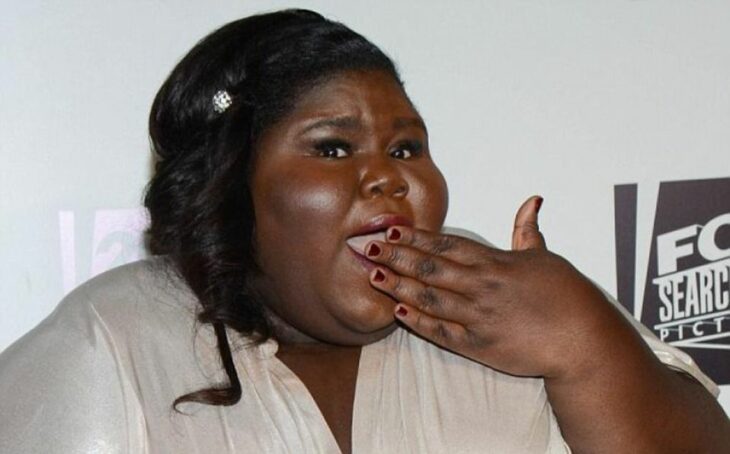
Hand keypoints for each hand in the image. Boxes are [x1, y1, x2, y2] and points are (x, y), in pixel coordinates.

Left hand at [366, 196, 614, 378]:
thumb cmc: (566, 295)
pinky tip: (398, 309)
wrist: (584, 340)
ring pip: (430, 297)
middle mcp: (483, 286)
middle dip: (396, 256)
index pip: (447, 245)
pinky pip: (442, 331)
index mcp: (496, 262)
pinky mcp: (480, 345)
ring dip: (399, 285)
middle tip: (367, 247)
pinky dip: (419, 320)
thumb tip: (533, 199)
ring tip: (373, 275)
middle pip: (430, 267)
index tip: (391, 230)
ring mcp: (479, 317)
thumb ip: (528, 230)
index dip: (416, 238)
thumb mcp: (545, 257)